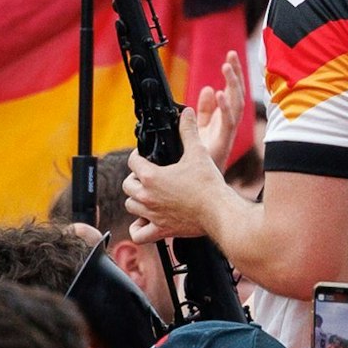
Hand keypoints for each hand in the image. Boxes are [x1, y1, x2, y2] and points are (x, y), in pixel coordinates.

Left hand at [123, 112, 225, 241]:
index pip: (133, 162)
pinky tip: (147, 221)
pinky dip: (139, 228)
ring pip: (131, 206)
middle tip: (149, 176)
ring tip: (149, 196)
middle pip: (128, 185)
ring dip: (137, 200)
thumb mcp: (198, 152)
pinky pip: (139, 234)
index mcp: (151, 176)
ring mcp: (152, 215)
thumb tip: (186, 114)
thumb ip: (188, 131)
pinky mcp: (161, 230)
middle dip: (136, 178)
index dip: (138, 156)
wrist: (219, 211)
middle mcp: (147, 196)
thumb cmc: (208, 184)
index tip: (145, 156)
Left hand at [193, 50, 246, 164]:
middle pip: (237, 94)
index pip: (232, 91)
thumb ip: (205, 110)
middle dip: (235, 73)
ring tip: (227, 66)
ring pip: (236, 104)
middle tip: (232, 55)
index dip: (233, 74)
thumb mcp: (201, 130)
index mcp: (226, 119)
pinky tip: (220, 93)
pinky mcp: (224, 142)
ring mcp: (229, 133)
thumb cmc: (204, 162)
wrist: (205, 188)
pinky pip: (228, 122)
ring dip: (232, 84)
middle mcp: (230, 124)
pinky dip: (225, 107)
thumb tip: (207, 88)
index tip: (230, 56)